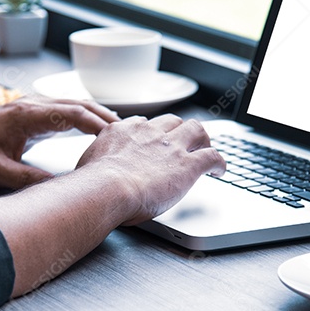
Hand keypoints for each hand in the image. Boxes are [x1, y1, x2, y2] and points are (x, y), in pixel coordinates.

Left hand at [0, 96, 118, 189]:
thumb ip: (29, 180)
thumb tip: (61, 190)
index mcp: (26, 115)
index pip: (72, 114)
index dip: (97, 125)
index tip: (116, 137)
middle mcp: (31, 105)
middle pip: (78, 104)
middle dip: (105, 117)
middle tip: (128, 133)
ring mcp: (31, 106)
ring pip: (73, 105)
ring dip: (96, 115)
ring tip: (119, 132)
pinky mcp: (30, 112)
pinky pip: (63, 110)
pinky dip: (83, 117)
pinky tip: (95, 129)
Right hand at [75, 114, 225, 224]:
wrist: (107, 189)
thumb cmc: (92, 183)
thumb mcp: (89, 162)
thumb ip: (98, 160)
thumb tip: (92, 170)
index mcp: (126, 130)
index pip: (145, 125)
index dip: (153, 134)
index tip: (154, 143)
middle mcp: (151, 133)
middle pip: (174, 121)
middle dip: (180, 131)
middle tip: (184, 144)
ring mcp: (171, 147)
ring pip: (197, 130)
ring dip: (204, 140)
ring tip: (206, 150)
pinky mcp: (188, 165)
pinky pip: (212, 156)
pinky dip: (219, 163)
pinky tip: (220, 171)